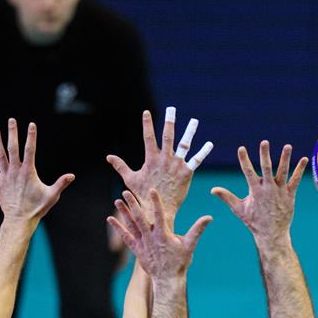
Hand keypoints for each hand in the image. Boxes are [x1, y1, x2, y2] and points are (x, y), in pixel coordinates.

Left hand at [0, 120, 73, 221]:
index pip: (30, 149)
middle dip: (12, 133)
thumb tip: (72, 176)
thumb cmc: (37, 208)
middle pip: (12, 147)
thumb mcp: (52, 196)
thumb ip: (61, 184)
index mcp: (28, 171)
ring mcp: (5, 176)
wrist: (19, 219)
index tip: (31, 124)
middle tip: (11, 120)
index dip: (31, 136)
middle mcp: (15, 171)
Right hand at [107, 108, 212, 223]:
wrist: (159, 209)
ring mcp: (177, 165)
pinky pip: (196, 160)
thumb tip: (108, 157)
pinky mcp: (187, 173)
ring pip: (184, 145)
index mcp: (151, 159)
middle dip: (169, 122)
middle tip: (171, 108)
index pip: (148, 137)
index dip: (147, 124)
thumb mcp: (130, 179)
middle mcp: (165, 159)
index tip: (146, 112)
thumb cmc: (144, 195)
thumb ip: (120, 166)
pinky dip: (203, 152)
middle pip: (167, 136)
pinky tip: (210, 144)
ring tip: (194, 120)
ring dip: (189, 132)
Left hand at [107, 189, 210, 281]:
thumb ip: (198, 230)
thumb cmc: (180, 262)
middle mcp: (150, 238)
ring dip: (124, 213)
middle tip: (126, 192)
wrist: (167, 279)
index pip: (159, 215)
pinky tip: (110, 219)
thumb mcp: (190, 245)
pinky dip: (118, 228)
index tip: (151, 190)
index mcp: (163, 235)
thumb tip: (209, 217)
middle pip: (140, 218)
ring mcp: (142, 244)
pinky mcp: (136, 249)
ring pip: (131, 225)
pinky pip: (125, 237)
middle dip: (133, 205)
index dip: (155, 202)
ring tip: (117, 200)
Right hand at [211, 141, 307, 246]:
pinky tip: (304, 159)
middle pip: (266, 168)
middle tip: (264, 142)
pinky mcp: (290, 195)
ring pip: (283, 172)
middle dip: (265, 155)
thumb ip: (226, 197)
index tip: (241, 148)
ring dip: (285, 158)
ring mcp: (280, 191)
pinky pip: (295, 180)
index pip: (248, 172)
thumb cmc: (254, 222)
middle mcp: (268, 189)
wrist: (272, 234)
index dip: (244, 160)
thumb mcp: (239, 209)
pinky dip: (300, 170)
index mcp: (255, 191)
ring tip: (288, 146)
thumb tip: (212, 190)